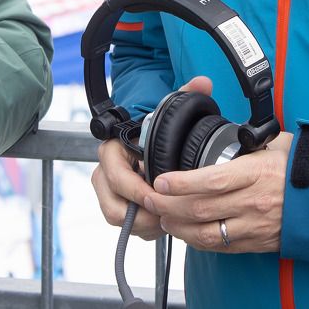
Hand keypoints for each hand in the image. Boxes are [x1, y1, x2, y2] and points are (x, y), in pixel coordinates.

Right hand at [89, 75, 213, 240]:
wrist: (146, 142)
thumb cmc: (155, 130)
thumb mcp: (169, 112)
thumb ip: (186, 95)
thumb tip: (204, 82)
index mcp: (111, 151)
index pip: (117, 179)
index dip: (138, 192)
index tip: (159, 195)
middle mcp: (104, 173)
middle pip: (114, 208)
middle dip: (143, 215)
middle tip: (168, 214)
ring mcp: (107, 192)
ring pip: (119, 220)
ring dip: (146, 223)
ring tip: (169, 218)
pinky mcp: (117, 206)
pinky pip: (127, 225)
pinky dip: (146, 227)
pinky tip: (165, 220)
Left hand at [145, 131, 292, 253]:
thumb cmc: (302, 168)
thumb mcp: (276, 145)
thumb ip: (248, 142)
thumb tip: (227, 133)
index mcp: (256, 173)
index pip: (212, 181)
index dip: (181, 183)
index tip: (160, 181)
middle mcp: (253, 202)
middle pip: (201, 210)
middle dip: (168, 206)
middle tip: (150, 200)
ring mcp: (254, 226)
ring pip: (206, 233)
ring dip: (178, 227)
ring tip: (163, 217)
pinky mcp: (256, 243)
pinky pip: (221, 246)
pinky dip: (198, 241)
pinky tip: (186, 233)